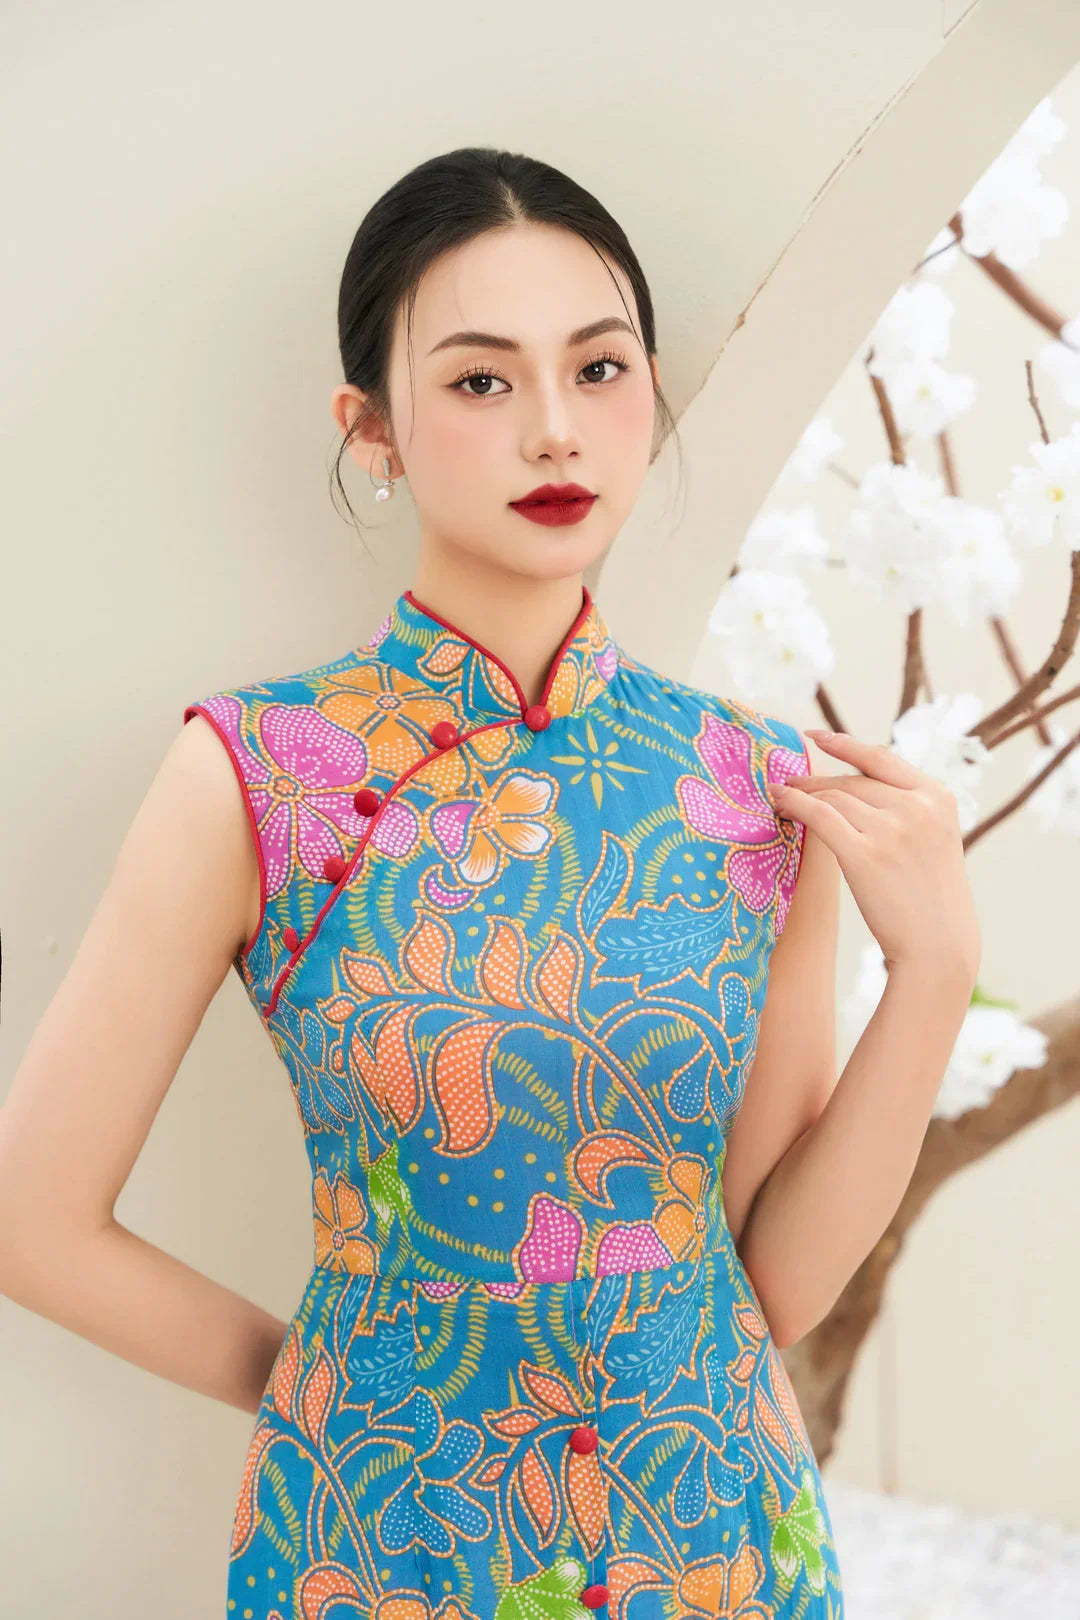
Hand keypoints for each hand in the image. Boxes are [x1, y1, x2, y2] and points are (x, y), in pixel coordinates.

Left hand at [767, 728, 980, 976]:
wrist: (938, 946)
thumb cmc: (931, 900)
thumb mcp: (934, 842)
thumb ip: (906, 810)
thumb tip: (855, 789)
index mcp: (937, 797)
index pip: (881, 760)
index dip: (845, 745)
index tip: (816, 736)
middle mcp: (916, 807)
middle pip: (852, 781)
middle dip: (816, 780)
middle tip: (788, 782)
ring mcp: (891, 829)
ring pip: (833, 797)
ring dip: (801, 794)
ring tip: (780, 797)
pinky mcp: (864, 854)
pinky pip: (819, 816)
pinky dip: (794, 805)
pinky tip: (780, 803)